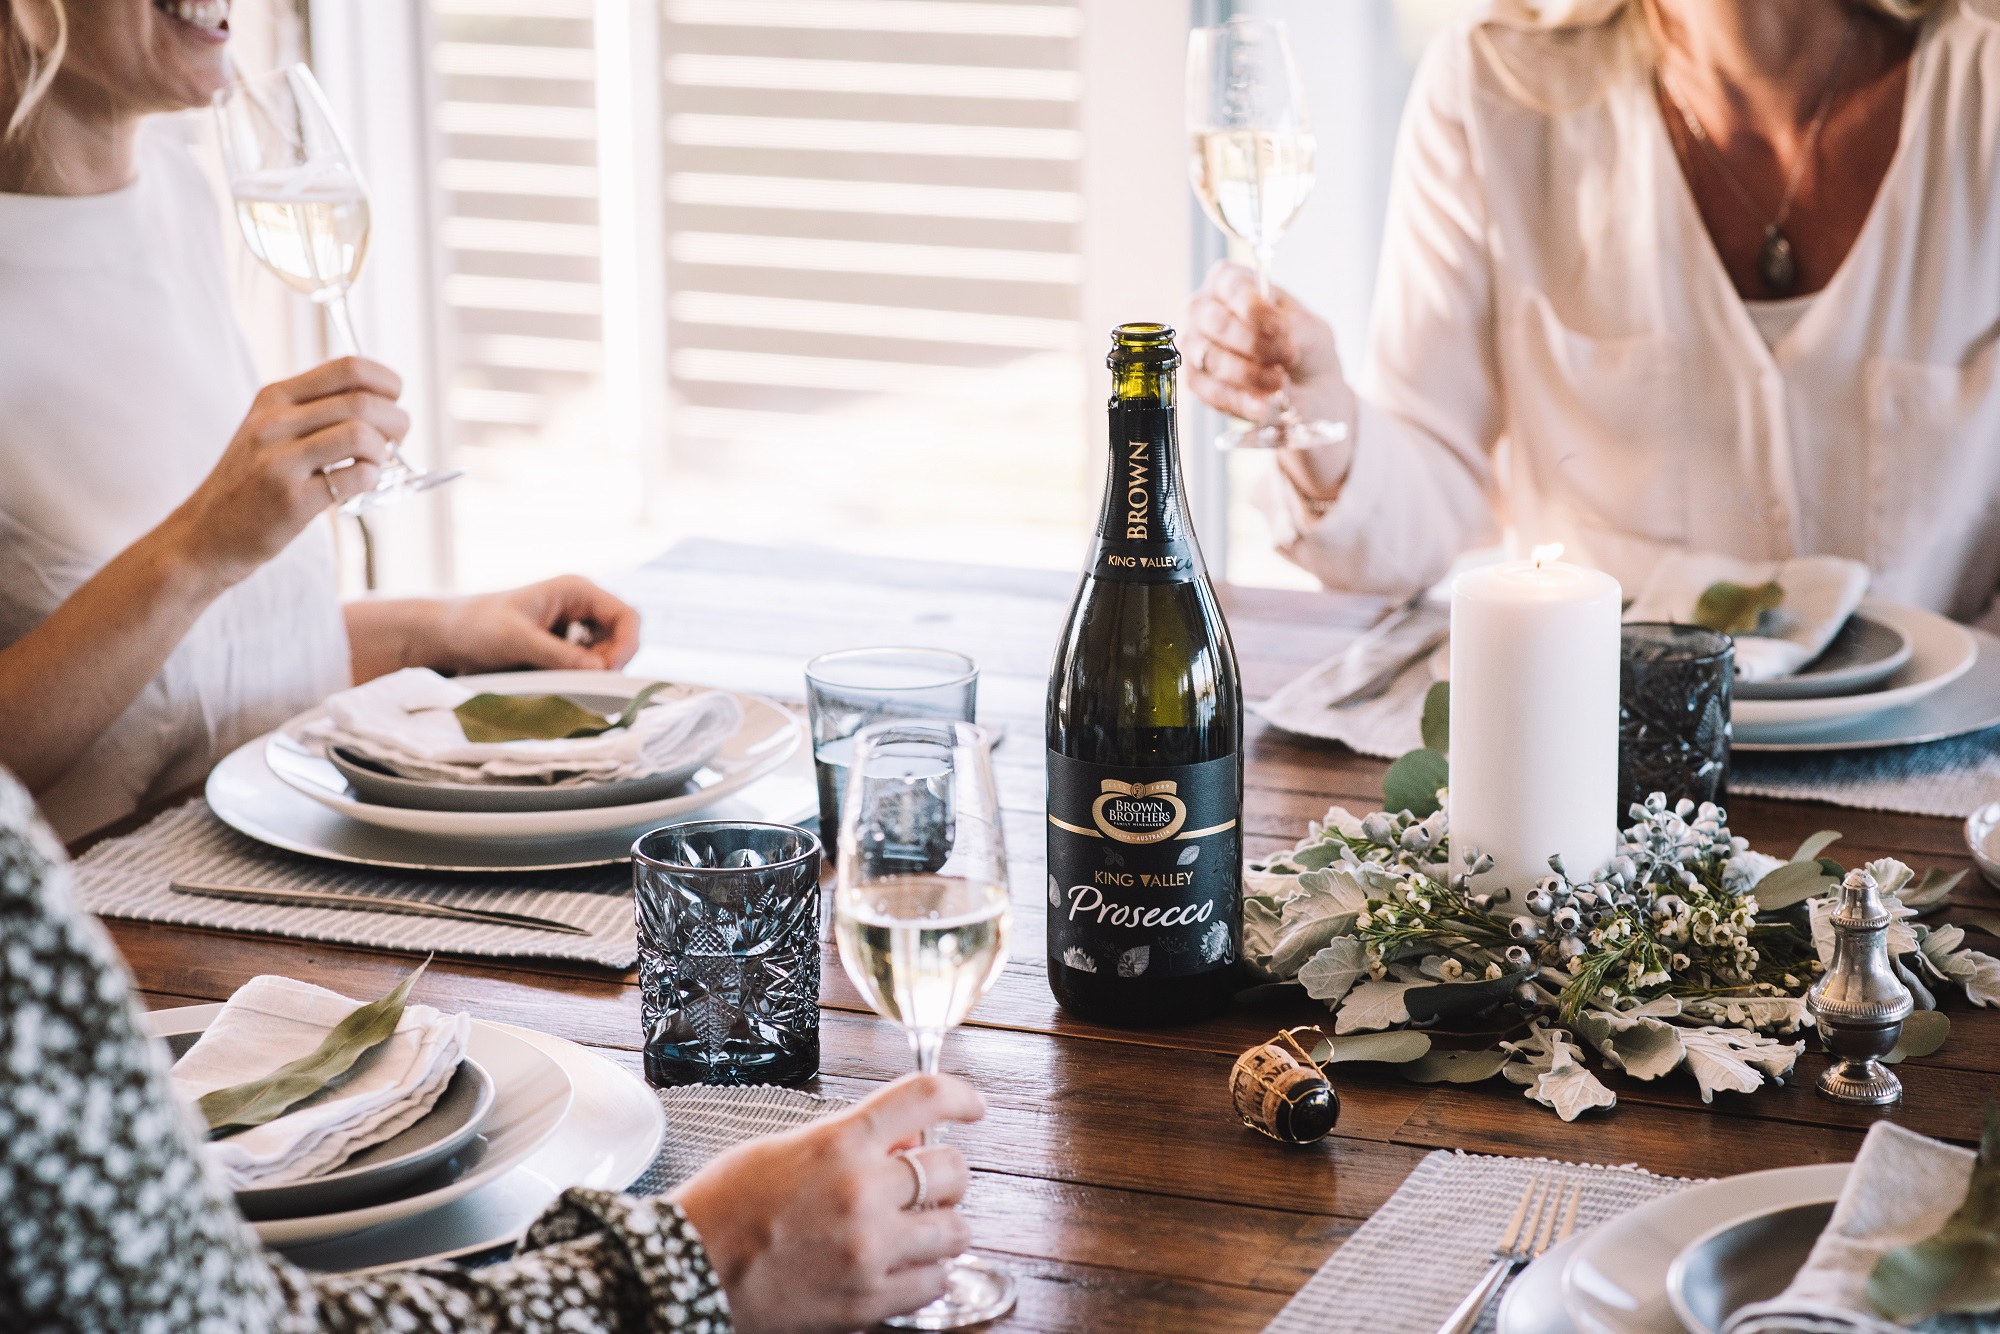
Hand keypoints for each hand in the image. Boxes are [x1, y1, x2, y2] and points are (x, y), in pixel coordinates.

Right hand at [161, 357, 407, 586]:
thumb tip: (385, 404)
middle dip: (397, 421)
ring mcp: (279, 461)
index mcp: (274, 398)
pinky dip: (371, 480)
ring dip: (383, 453)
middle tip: (396, 442)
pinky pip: (355, 477)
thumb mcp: (271, 432)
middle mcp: (274, 422)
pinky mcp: (291, 500)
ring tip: (374, 466)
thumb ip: (317, 412)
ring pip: (361, 435)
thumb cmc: (252, 484)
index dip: (387, 383)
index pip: (349, 368)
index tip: (394, 402)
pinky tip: (359, 486)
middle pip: (363, 402)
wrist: (205, 535)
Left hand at [425, 576, 641, 674]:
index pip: (627, 616)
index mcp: (576, 590)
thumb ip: (559, 655)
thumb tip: (600, 671)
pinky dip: (583, 676)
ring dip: (596, 671)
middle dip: (610, 661)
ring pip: (609, 653)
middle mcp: (582, 605)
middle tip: (584, 681)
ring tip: (563, 678)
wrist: (448, 635)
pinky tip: (558, 679)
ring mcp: (576, 625)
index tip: (606, 672)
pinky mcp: (566, 645)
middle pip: (623, 637)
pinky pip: (590, 663)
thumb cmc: (476, 626)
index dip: (626, 645)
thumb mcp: (517, 640)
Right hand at [673, 1074, 984, 1333]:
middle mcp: (862, 1192)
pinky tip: (901, 1265)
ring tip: (913, 1228)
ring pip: (956, 1229)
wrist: (686, 1272)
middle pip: (953, 1169)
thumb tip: (906, 1142)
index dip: (960, 1095)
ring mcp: (869, 1250)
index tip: (972, 1106)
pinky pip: (935, 1282)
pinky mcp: (867, 1301)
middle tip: (924, 1183)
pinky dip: (927, 1272)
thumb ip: (849, 1140)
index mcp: (840, 1143)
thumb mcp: (785, 1149)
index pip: (925, 1097)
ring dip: (941, 1225)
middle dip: (944, 1172)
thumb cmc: (725, 1207)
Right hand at [1185, 262, 1356, 499]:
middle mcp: (1205, 310)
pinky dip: (1242, 400)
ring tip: (1281, 382)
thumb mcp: (1310, 330)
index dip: (1252, 307)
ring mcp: (1196, 347)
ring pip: (1213, 359)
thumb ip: (1292, 326)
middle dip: (1254, 343)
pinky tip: (1264, 405)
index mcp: (1231, 282)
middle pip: (1215, 321)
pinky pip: (1212, 392)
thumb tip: (1274, 331)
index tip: (1279, 327)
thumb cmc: (1304, 348)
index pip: (1230, 284)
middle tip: (1287, 357)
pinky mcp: (1197, 383)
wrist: (1310, 391)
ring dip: (1251, 374)